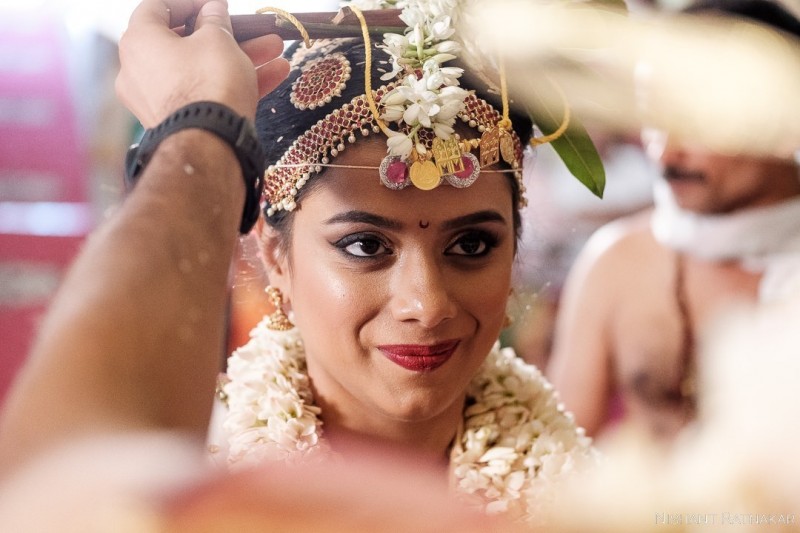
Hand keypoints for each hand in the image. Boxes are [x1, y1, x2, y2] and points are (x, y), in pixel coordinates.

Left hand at [116, 0, 288, 126]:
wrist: (210, 145)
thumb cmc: (208, 84)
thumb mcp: (219, 40)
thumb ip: (216, 20)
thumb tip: (213, 10)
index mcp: (139, 41)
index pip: (158, 7)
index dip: (191, 2)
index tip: (217, 5)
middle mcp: (139, 70)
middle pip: (188, 42)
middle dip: (229, 35)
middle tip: (255, 30)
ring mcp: (156, 100)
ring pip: (201, 70)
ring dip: (241, 59)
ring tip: (276, 53)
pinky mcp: (175, 121)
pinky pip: (203, 94)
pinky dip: (232, 84)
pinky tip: (273, 76)